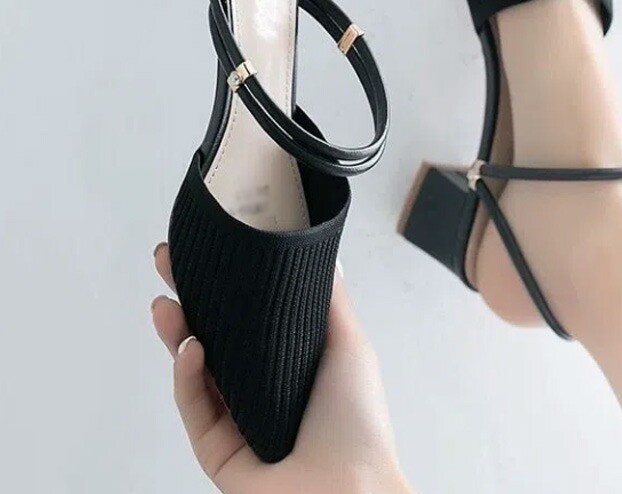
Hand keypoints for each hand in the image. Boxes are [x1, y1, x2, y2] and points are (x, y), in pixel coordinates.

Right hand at [151, 243, 412, 493]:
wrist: (352, 490)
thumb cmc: (358, 419)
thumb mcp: (349, 345)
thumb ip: (330, 301)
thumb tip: (326, 256)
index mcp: (286, 363)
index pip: (245, 318)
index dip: (224, 285)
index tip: (210, 249)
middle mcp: (258, 388)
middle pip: (212, 337)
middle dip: (188, 299)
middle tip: (168, 263)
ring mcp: (235, 419)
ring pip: (193, 370)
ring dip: (176, 333)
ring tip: (166, 303)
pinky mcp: (216, 450)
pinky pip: (194, 406)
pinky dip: (187, 375)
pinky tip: (191, 346)